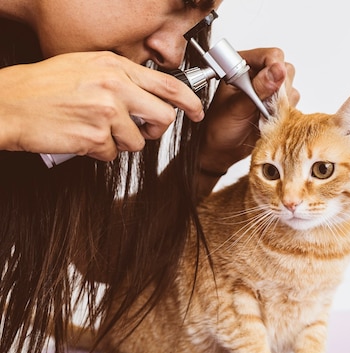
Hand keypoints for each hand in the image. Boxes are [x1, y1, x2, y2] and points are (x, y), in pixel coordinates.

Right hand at [0, 51, 203, 160]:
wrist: (8, 103)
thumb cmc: (43, 86)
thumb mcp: (87, 68)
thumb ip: (121, 79)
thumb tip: (150, 97)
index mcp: (115, 67)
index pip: (169, 85)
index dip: (190, 101)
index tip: (197, 112)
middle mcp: (115, 87)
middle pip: (163, 117)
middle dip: (155, 130)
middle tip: (141, 131)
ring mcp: (106, 112)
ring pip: (138, 141)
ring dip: (121, 142)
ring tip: (96, 130)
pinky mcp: (95, 137)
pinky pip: (112, 154)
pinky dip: (99, 152)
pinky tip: (82, 138)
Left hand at [198, 47, 298, 173]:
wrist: (221, 149)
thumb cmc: (219, 127)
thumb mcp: (237, 107)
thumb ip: (258, 88)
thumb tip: (278, 71)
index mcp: (242, 65)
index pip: (271, 55)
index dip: (276, 69)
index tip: (274, 86)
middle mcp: (257, 73)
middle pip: (285, 68)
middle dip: (280, 88)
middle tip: (263, 105)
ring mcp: (268, 88)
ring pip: (291, 86)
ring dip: (282, 102)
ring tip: (262, 115)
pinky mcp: (277, 103)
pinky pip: (293, 102)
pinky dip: (285, 112)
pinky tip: (269, 120)